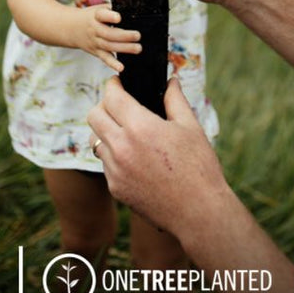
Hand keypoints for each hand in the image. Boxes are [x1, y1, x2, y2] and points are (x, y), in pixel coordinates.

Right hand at [75, 5, 140, 71]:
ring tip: (138, 48)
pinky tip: (121, 68)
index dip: (110, 16)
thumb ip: (113, 8)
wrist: (71, 28)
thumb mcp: (100, 8)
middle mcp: (94, 29)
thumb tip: (132, 9)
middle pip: (108, 34)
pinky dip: (113, 64)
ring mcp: (95, 41)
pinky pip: (105, 58)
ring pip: (109, 46)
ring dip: (124, 48)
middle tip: (137, 35)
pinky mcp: (96, 51)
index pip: (102, 15)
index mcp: (96, 16)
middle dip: (124, 36)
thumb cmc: (92, 16)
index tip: (119, 17)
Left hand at [87, 76, 229, 234]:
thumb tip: (171, 81)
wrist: (198, 211)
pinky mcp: (116, 188)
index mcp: (140, 127)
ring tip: (128, 132)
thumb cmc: (199, 167)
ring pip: (96, 140)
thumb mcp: (190, 127)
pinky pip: (105, 163)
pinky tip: (135, 157)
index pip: (112, 96)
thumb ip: (175, 99)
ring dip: (107, 131)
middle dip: (104, 105)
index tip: (119, 83)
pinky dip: (114, 154)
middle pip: (94, 115)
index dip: (113, 85)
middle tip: (121, 105)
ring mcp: (115, 170)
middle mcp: (121, 147)